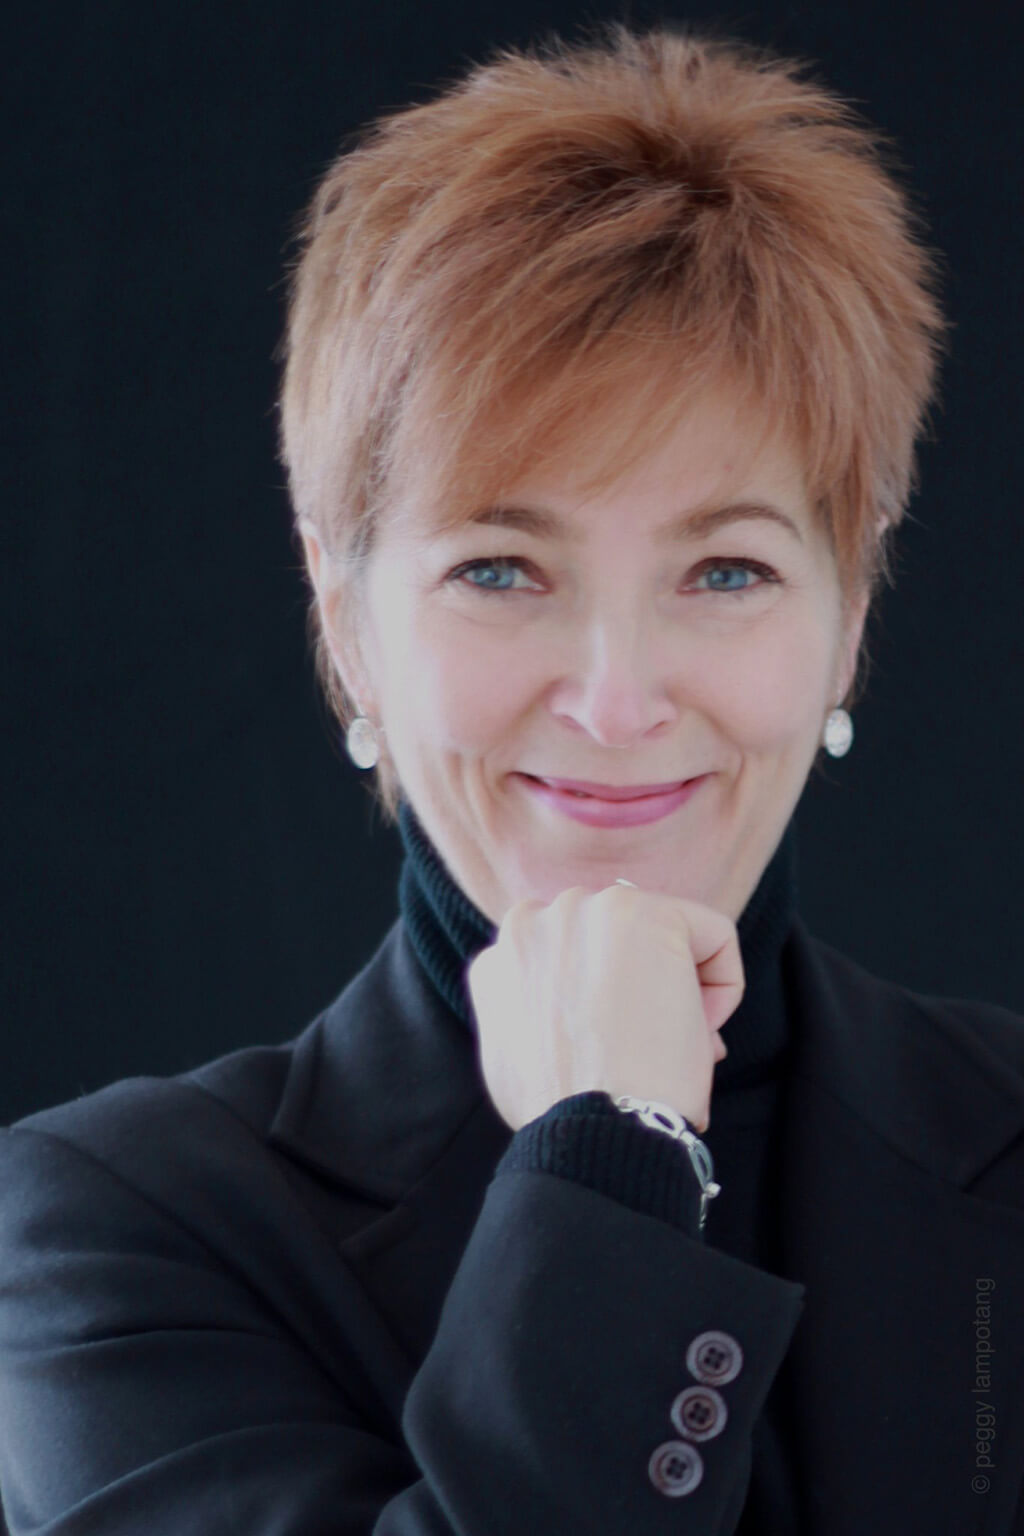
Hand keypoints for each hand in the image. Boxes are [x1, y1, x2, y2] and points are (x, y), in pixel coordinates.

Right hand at [466, 882, 743, 1134]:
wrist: (591, 1126)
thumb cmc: (563, 1111)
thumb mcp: (517, 1057)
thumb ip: (536, 1014)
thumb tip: (597, 1008)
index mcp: (501, 959)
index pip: (571, 961)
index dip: (606, 1006)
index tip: (620, 1047)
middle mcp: (535, 919)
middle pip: (614, 942)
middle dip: (642, 986)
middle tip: (653, 1045)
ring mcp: (589, 910)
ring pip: (661, 934)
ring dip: (678, 983)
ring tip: (674, 1040)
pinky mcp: (649, 914)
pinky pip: (713, 935)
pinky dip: (725, 983)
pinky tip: (701, 1029)